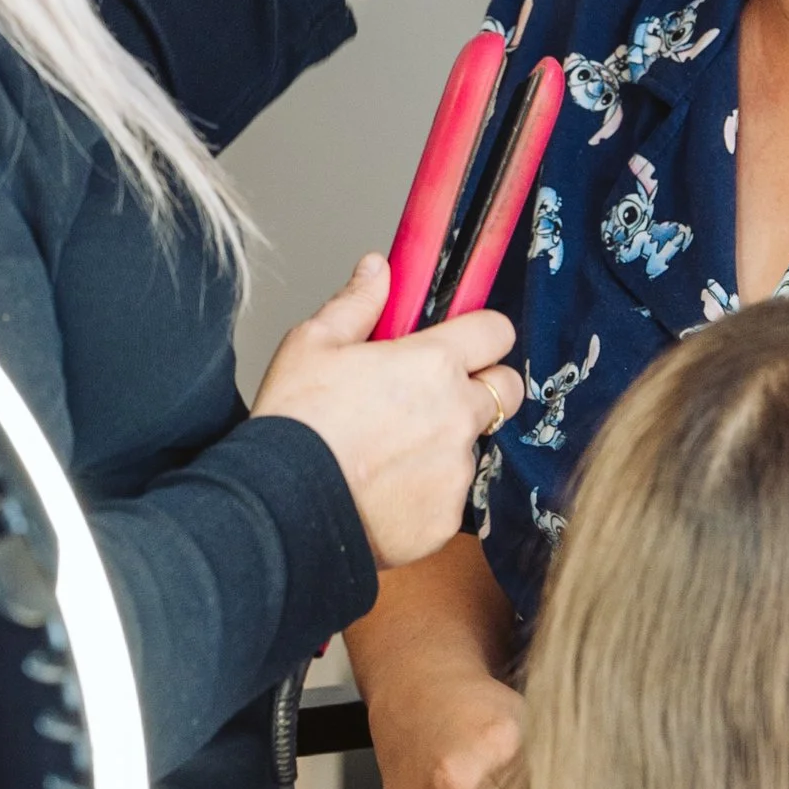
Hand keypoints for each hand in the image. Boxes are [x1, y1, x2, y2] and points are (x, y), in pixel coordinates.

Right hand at [254, 255, 521, 568]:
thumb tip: (378, 270)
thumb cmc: (294, 423)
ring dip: (447, 443)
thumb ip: (357, 303)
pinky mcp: (448, 518)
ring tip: (391, 452)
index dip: (482, 334)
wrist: (282, 508)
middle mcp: (457, 415)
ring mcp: (456, 469)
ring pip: (474, 445)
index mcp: (432, 364)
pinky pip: (452, 496)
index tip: (464, 342)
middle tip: (435, 397)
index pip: (496, 331)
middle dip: (482, 387)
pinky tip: (386, 489)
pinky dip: (428, 492)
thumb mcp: (313, 345)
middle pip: (506, 389)